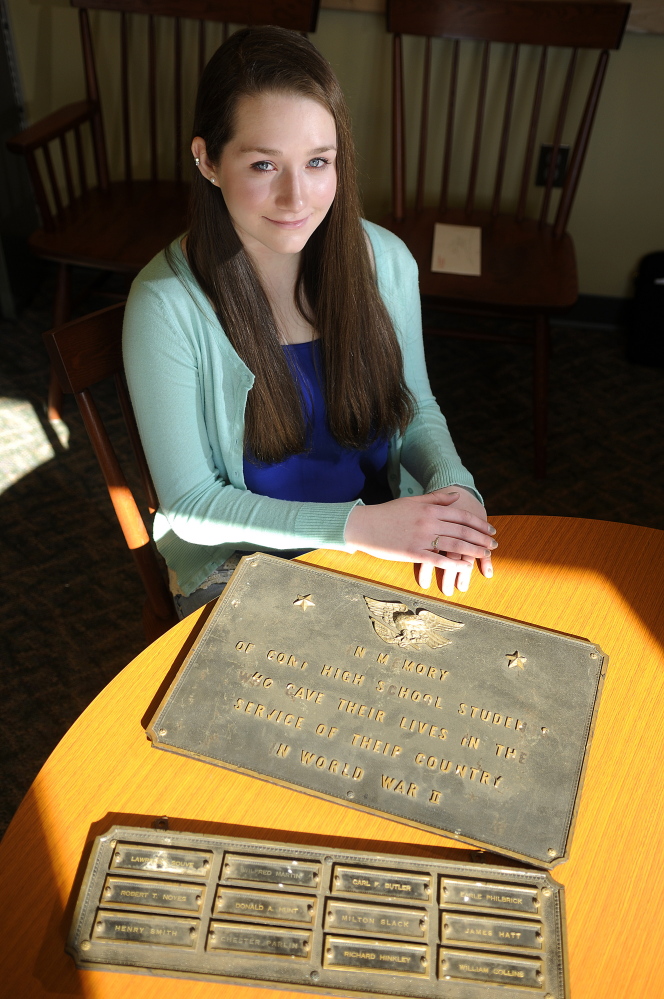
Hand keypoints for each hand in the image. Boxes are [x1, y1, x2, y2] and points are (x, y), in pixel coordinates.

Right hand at [344, 488, 496, 596]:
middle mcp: (429, 522)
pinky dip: (454, 564)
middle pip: (462, 531)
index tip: (491, 530)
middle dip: (482, 539)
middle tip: (494, 545)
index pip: (462, 515)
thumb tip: (456, 495)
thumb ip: (436, 499)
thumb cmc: (388, 513)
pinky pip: (439, 559)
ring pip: (455, 545)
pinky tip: (466, 567)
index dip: (479, 524)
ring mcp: (422, 538)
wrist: (364, 525)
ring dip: (473, 551)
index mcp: (430, 508)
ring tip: (485, 555)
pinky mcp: (413, 553)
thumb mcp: (413, 501)